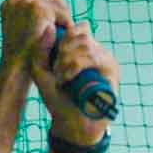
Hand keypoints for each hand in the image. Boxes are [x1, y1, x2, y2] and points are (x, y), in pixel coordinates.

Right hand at [0, 0, 60, 70]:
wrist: (17, 68)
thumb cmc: (20, 53)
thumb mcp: (22, 26)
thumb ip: (29, 7)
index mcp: (12, 0)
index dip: (50, 10)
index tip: (52, 24)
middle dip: (58, 13)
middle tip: (62, 30)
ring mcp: (28, 2)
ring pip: (58, 4)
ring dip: (63, 19)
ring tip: (64, 34)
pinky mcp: (39, 10)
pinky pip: (61, 13)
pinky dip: (65, 25)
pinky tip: (64, 37)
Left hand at [28, 0, 121, 140]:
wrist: (71, 125)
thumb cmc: (57, 99)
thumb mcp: (41, 73)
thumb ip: (40, 51)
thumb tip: (50, 27)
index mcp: (82, 50)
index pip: (78, 28)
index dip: (64, 36)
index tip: (53, 57)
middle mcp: (96, 52)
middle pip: (80, 34)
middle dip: (63, 50)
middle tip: (55, 70)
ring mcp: (106, 60)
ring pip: (85, 44)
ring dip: (68, 60)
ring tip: (61, 78)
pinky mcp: (111, 71)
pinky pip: (93, 58)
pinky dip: (76, 66)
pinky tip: (67, 79)